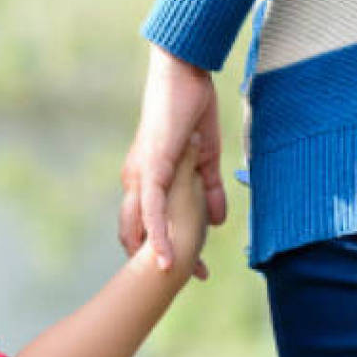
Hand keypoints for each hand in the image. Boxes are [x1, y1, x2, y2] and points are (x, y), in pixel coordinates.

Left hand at [120, 44, 226, 276]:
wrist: (183, 74)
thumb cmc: (190, 109)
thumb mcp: (205, 158)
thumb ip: (210, 190)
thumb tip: (220, 221)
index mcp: (147, 179)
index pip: (149, 224)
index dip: (164, 249)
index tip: (186, 271)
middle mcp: (137, 182)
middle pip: (138, 233)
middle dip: (159, 261)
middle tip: (186, 282)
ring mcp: (141, 176)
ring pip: (142, 228)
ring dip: (157, 257)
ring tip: (174, 282)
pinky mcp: (151, 169)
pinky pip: (151, 210)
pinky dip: (158, 236)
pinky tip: (166, 260)